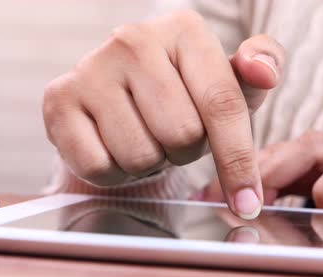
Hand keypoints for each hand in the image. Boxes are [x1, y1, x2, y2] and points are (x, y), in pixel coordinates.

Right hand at [42, 10, 284, 218]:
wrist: (118, 95)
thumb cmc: (183, 92)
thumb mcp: (228, 81)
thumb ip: (259, 70)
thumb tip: (263, 72)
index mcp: (183, 30)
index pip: (221, 104)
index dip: (238, 160)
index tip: (248, 201)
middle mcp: (132, 39)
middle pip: (181, 135)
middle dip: (184, 151)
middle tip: (172, 136)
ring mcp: (90, 68)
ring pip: (140, 156)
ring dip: (149, 161)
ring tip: (143, 137)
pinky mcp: (58, 99)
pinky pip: (100, 167)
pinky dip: (115, 173)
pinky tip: (114, 146)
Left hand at [201, 131, 322, 215]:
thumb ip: (319, 211)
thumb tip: (271, 226)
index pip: (281, 158)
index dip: (243, 170)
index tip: (208, 193)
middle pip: (290, 148)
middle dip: (250, 167)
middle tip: (217, 193)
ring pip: (316, 148)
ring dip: (279, 169)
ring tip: (254, 194)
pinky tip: (321, 200)